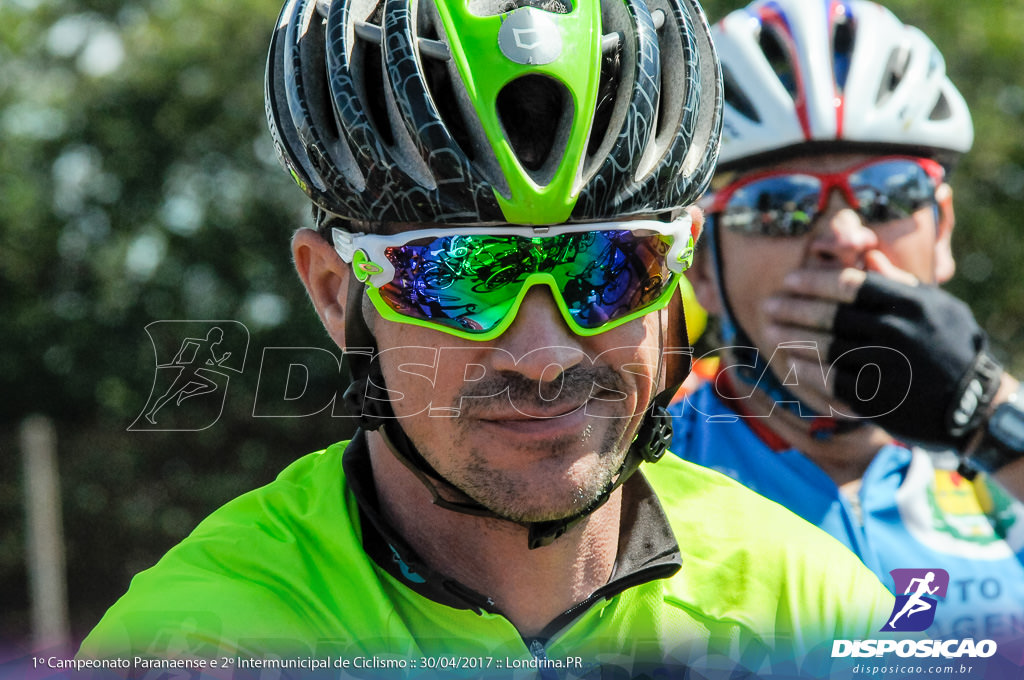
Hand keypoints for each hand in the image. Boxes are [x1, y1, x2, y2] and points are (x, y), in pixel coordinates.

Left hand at [763, 253, 1000, 446]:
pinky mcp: (878, 399)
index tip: (788, 281)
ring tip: (770, 332)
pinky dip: (807, 371)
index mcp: (908, 304)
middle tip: (768, 305)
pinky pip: (831, 382)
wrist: (974, 403)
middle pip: (830, 316)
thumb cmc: (951, 346)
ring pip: (825, 348)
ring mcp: (886, 367)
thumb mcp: (936, 306)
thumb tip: (866, 258)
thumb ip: (898, 282)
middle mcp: (896, 332)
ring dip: (792, 338)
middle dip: (793, 308)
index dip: (812, 281)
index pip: (848, 286)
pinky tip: (790, 363)